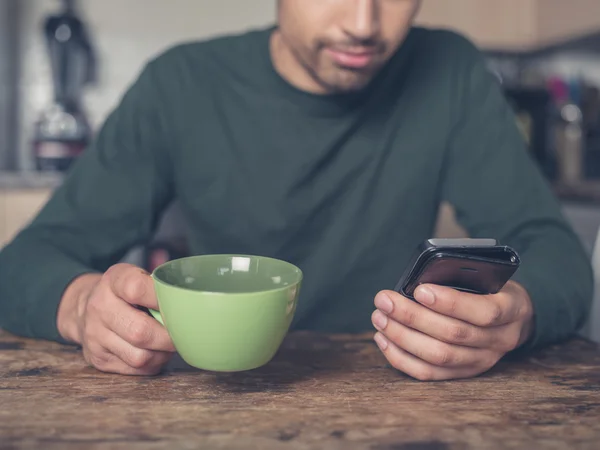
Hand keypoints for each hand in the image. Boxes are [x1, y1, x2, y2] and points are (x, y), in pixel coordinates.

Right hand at [58, 264, 175, 374]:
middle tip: (182, 334)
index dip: (162, 299)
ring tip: (167, 343)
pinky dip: (152, 363)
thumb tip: (192, 305)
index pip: (136, 289)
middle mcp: (100, 307)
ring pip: (140, 356)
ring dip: (162, 354)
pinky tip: (154, 351)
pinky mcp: (99, 359)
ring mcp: (95, 336)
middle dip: (168, 337)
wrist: (87, 309)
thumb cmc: (124, 293)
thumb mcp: (137, 277)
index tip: (178, 305)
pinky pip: (136, 369)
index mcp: (113, 281)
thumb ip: (160, 287)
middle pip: (140, 332)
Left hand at [371, 281, 533, 380]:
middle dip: (413, 317)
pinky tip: (383, 338)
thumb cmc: (491, 287)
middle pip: (453, 335)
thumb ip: (463, 276)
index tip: (419, 290)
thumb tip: (418, 279)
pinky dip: (401, 358)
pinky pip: (429, 374)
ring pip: (438, 356)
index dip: (450, 302)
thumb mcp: (489, 275)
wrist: (513, 317)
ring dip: (402, 337)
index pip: (484, 312)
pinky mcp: (463, 374)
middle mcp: (501, 340)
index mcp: (512, 310)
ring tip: (379, 317)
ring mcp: (482, 361)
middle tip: (384, 300)